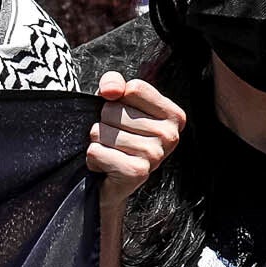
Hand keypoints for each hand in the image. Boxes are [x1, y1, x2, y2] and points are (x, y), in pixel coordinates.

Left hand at [88, 72, 182, 200]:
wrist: (109, 182)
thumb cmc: (115, 136)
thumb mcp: (116, 103)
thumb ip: (114, 83)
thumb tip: (110, 90)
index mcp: (173, 115)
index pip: (133, 88)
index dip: (114, 99)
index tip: (121, 115)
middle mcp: (171, 136)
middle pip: (112, 110)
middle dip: (103, 123)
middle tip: (113, 139)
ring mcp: (155, 155)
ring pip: (100, 131)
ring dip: (96, 142)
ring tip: (110, 152)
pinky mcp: (136, 172)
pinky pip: (95, 152)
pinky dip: (92, 158)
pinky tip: (105, 166)